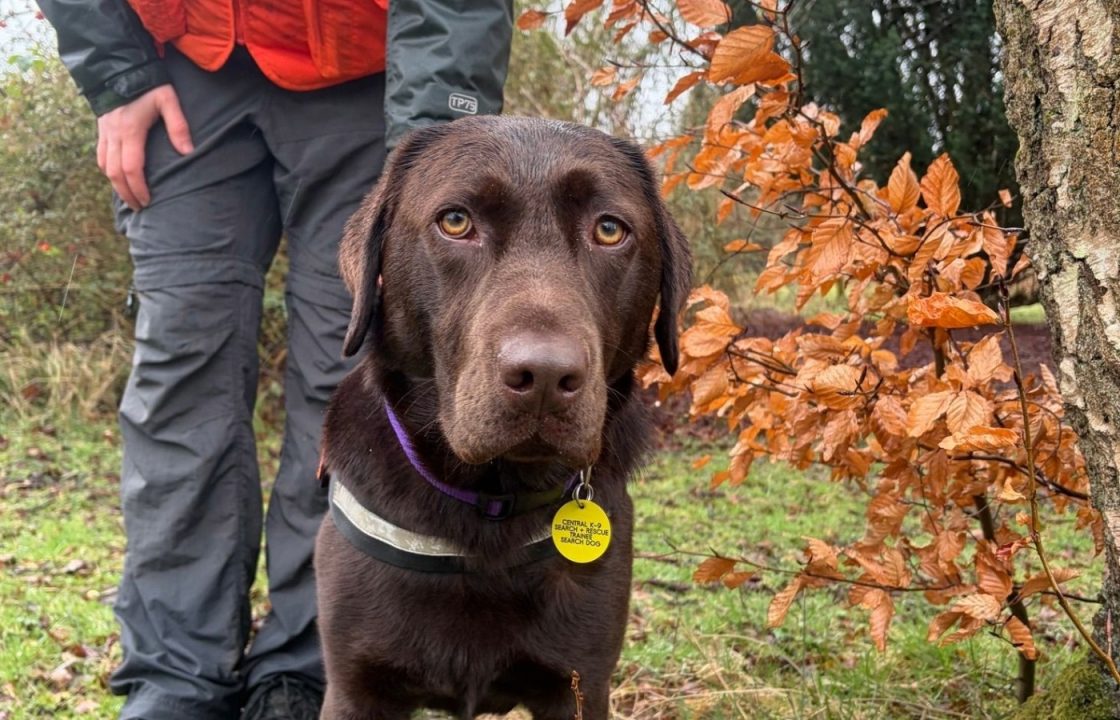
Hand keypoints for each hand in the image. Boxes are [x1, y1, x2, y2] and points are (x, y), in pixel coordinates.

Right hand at [96, 85, 193, 209]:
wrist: (119, 66)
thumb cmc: (148, 84)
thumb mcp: (168, 100)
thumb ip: (178, 126)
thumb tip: (187, 153)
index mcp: (130, 131)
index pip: (130, 168)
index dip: (138, 188)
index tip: (148, 201)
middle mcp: (113, 135)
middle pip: (114, 173)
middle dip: (127, 193)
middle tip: (140, 207)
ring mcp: (104, 133)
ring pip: (104, 167)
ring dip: (116, 185)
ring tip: (130, 198)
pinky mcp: (101, 130)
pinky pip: (100, 156)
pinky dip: (108, 172)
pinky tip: (118, 179)